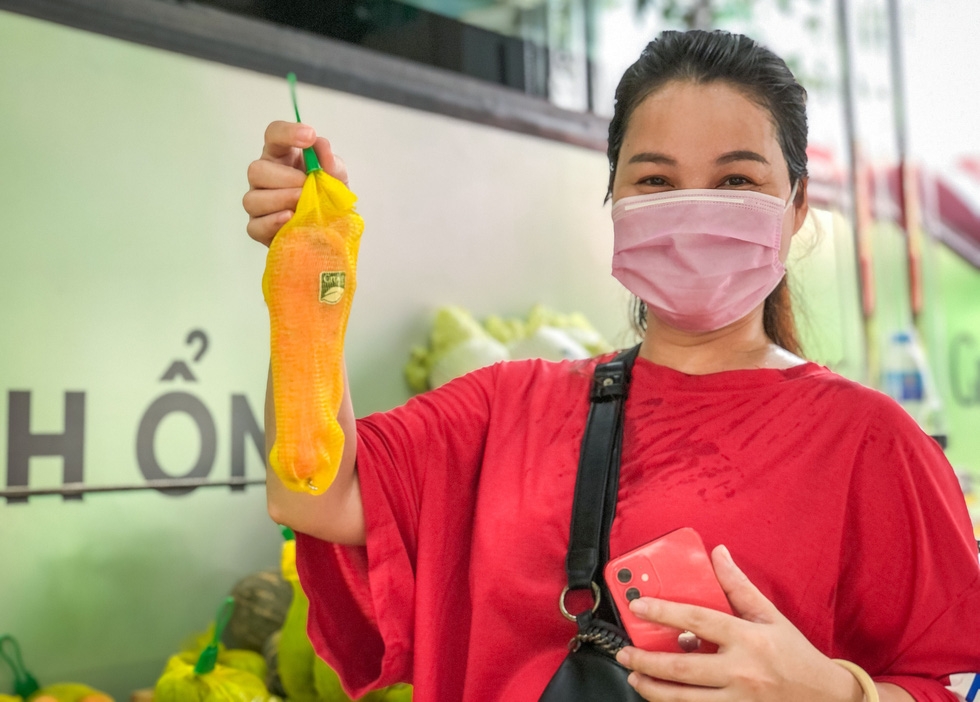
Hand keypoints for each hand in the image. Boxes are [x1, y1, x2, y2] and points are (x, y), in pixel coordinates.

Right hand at [243, 121, 348, 246]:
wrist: (333, 231)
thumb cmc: (328, 198)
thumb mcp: (337, 178)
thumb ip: (331, 161)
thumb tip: (320, 144)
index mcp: (282, 157)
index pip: (273, 135)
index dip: (287, 132)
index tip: (309, 136)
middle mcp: (265, 178)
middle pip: (256, 169)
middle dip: (284, 177)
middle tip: (306, 185)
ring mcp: (259, 204)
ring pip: (252, 199)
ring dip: (280, 200)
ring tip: (301, 204)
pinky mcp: (259, 229)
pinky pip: (255, 226)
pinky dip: (273, 222)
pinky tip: (290, 218)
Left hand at [615, 545, 861, 701]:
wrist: (826, 698)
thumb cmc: (795, 654)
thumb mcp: (770, 615)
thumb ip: (738, 585)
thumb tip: (717, 553)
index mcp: (748, 639)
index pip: (698, 621)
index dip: (664, 612)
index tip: (638, 606)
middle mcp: (742, 671)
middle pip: (683, 667)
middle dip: (647, 659)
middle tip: (625, 652)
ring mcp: (740, 700)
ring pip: (685, 698)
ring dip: (654, 688)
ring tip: (635, 676)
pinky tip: (662, 696)